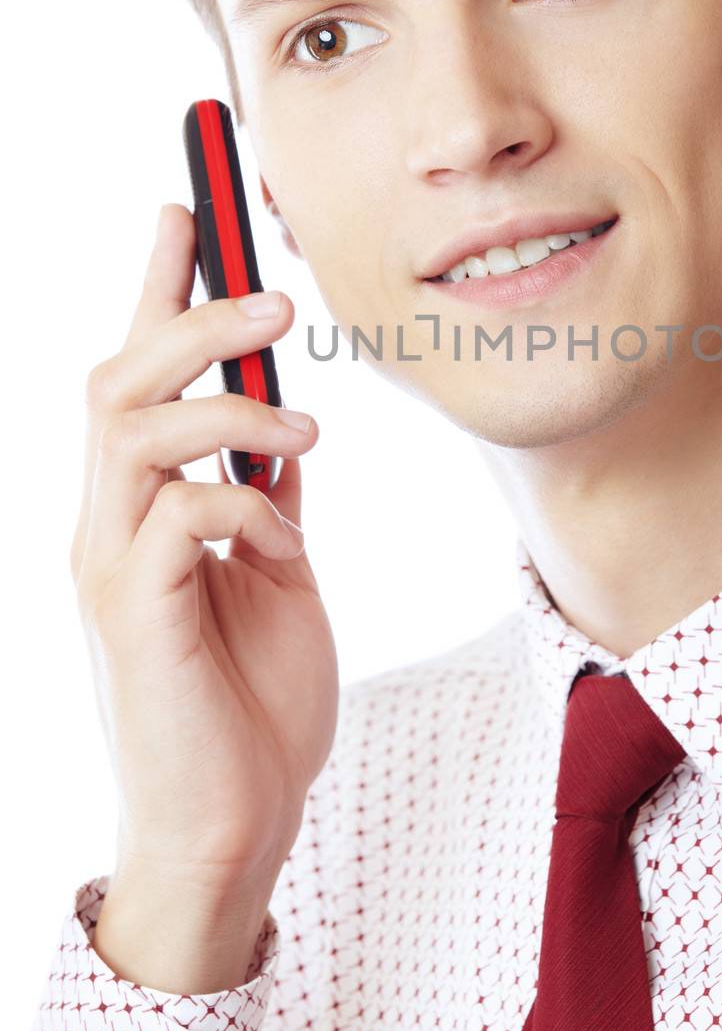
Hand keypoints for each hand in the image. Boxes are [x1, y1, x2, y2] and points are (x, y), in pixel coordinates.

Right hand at [69, 203, 338, 892]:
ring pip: (128, 427)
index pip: (138, 372)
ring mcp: (111, 566)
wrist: (240, 826)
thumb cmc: (252, 703)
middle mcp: (108, 523)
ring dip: (224, 403)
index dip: (158, 283)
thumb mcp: (278, 573)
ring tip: (303, 422)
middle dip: (188, 313)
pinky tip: (284, 539)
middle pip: (117, 378)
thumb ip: (268, 497)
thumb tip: (282, 428)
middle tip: (275, 295)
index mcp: (143, 506)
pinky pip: (174, 515)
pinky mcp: (133, 614)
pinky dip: (242, 503)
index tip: (190, 204)